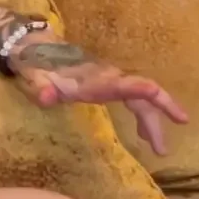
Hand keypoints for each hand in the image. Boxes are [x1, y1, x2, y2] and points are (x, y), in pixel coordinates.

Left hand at [8, 36, 189, 155]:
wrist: (36, 48)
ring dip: (153, 122)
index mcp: (93, 79)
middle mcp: (108, 77)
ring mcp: (111, 80)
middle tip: (164, 149)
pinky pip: (134, 99)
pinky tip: (142, 135)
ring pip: (142, 99)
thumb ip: (40, 87)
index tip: (156, 93)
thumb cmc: (36, 65)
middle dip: (161, 113)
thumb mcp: (34, 77)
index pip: (122, 83)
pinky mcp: (108, 84)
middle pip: (143, 93)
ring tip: (160, 150)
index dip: (140, 89)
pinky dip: (142, 117)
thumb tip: (45, 98)